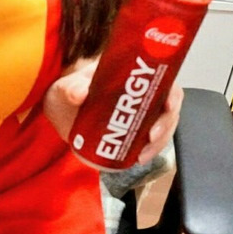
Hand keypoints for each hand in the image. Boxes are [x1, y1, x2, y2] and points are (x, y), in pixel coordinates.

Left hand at [43, 59, 183, 164]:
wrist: (60, 113)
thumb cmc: (66, 92)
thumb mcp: (65, 88)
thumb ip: (70, 89)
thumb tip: (80, 92)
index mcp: (131, 74)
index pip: (163, 79)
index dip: (172, 92)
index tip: (168, 106)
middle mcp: (141, 93)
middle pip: (167, 106)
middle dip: (165, 124)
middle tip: (151, 138)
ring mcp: (139, 112)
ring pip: (161, 125)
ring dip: (158, 142)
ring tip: (142, 155)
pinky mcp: (134, 130)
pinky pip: (150, 140)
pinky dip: (149, 150)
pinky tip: (139, 159)